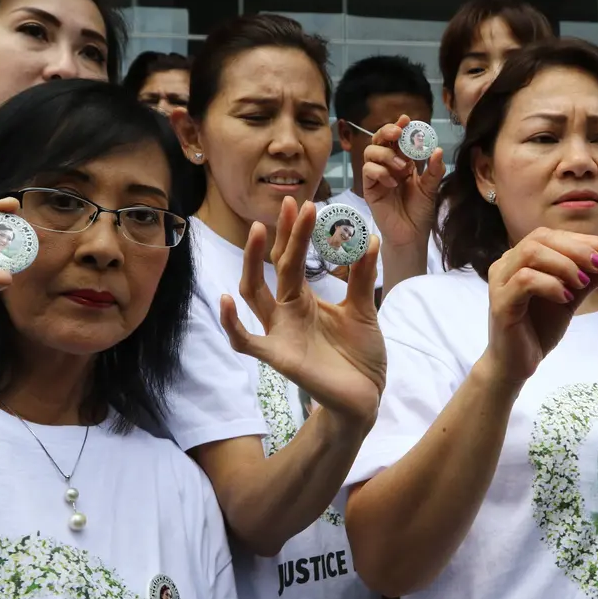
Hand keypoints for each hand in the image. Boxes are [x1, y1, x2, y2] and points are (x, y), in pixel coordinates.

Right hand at [220, 196, 385, 425]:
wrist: (366, 396)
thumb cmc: (360, 355)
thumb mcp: (364, 309)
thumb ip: (362, 277)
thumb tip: (369, 237)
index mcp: (303, 300)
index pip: (292, 259)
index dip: (296, 232)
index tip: (304, 203)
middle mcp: (286, 313)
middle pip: (274, 268)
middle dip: (281, 236)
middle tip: (290, 204)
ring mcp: (279, 334)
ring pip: (254, 294)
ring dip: (252, 262)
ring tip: (257, 231)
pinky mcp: (279, 358)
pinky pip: (246, 342)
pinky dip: (233, 324)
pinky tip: (228, 300)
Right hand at [361, 115, 445, 250]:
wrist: (411, 235)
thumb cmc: (420, 212)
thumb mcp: (430, 189)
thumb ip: (433, 170)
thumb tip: (437, 150)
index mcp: (404, 162)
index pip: (399, 140)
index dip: (401, 127)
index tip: (407, 119)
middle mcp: (388, 165)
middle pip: (380, 139)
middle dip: (387, 131)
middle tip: (398, 133)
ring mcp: (377, 176)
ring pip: (371, 151)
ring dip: (386, 154)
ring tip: (402, 168)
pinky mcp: (369, 188)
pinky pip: (367, 170)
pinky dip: (380, 171)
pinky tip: (392, 183)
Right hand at [482, 229, 597, 383]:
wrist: (516, 364)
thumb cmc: (538, 328)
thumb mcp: (569, 298)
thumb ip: (585, 278)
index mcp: (519, 259)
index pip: (551, 236)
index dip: (582, 239)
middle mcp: (506, 264)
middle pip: (540, 238)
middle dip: (576, 249)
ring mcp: (500, 282)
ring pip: (531, 253)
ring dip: (564, 265)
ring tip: (582, 283)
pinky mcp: (500, 302)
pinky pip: (525, 280)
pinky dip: (551, 285)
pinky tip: (565, 298)